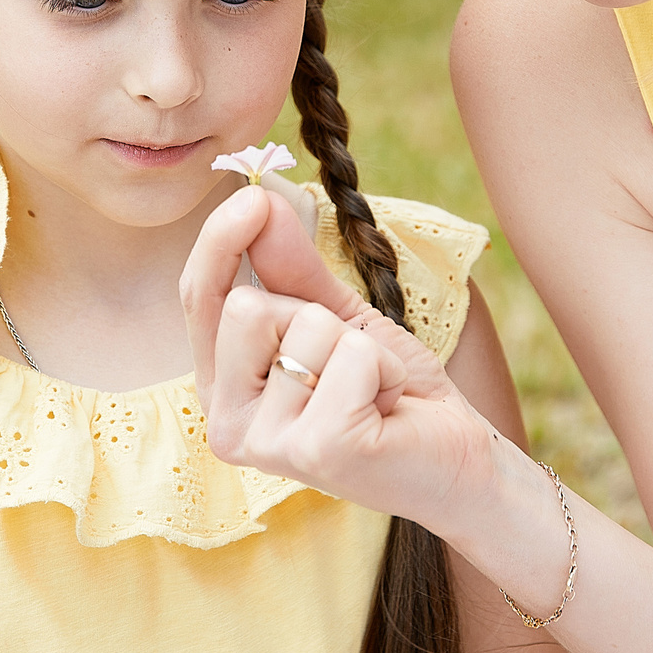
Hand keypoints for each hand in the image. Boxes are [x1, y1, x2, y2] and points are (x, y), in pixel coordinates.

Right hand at [179, 187, 498, 531]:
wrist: (454, 456)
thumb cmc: (390, 391)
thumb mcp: (337, 318)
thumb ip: (291, 267)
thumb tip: (257, 200)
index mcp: (222, 387)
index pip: (199, 297)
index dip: (219, 241)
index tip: (252, 197)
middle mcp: (227, 422)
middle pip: (246, 305)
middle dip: (316, 314)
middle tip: (348, 365)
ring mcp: (268, 443)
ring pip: (304, 326)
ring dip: (361, 346)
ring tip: (372, 391)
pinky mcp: (318, 449)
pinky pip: (349, 355)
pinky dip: (384, 367)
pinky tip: (387, 409)